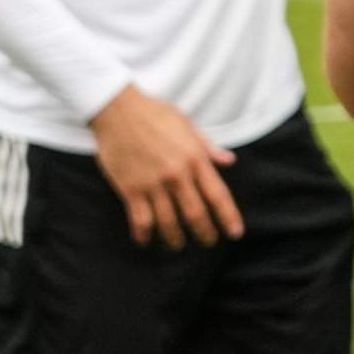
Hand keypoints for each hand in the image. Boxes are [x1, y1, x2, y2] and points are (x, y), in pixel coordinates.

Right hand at [87, 85, 241, 247]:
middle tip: (208, 242)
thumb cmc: (154, 113)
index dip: (228, 218)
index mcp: (195, 158)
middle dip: (204, 233)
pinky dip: (144, 234)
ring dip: (174, 239)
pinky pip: (140, 219)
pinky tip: (145, 240)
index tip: (235, 233)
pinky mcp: (130, 188)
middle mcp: (177, 175)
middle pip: (195, 215)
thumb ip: (208, 147)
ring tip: (177, 245)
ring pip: (168, 222)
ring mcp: (153, 183)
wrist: (117, 109)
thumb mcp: (188, 125)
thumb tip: (229, 161)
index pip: (218, 195)